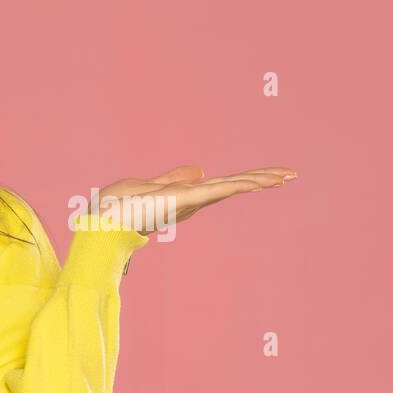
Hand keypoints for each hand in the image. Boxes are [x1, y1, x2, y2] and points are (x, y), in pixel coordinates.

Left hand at [96, 164, 296, 234]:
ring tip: (286, 175)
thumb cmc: (117, 207)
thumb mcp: (149, 185)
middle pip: (233, 186)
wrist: (100, 222)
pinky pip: (216, 191)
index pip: (223, 185)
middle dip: (262, 178)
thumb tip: (200, 170)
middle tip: (291, 174)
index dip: (247, 179)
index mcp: (186, 196)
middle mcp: (193, 201)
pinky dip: (238, 185)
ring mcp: (190, 202)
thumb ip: (175, 178)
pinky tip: (258, 182)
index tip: (271, 176)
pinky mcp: (184, 201)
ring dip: (259, 180)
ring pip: (231, 187)